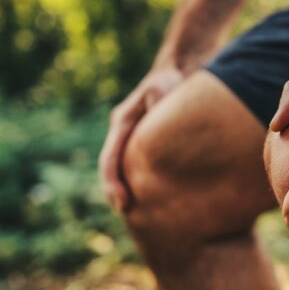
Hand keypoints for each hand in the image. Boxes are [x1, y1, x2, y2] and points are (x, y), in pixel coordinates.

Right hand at [99, 66, 183, 211]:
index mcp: (122, 122)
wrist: (177, 74)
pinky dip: (142, 185)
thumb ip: (158, 100)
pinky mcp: (146, 146)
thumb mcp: (162, 87)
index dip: (112, 181)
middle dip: (115, 192)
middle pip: (113, 169)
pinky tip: (157, 202)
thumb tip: (159, 120)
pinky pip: (140, 169)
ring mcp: (133, 140)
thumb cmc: (170, 82)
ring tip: (140, 215)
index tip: (122, 202)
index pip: (111, 158)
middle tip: (126, 212)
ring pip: (125, 171)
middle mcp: (124, 134)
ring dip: (129, 191)